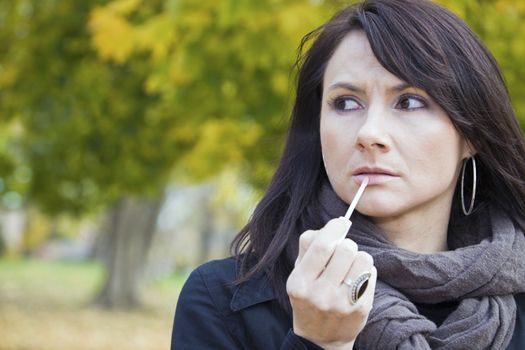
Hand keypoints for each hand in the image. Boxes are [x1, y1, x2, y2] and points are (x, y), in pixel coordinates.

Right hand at [286, 217, 376, 349]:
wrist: (320, 337)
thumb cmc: (309, 294)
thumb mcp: (298, 273)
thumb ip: (309, 246)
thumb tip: (335, 225)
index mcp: (299, 283)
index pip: (321, 246)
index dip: (334, 228)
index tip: (340, 223)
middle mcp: (320, 295)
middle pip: (345, 249)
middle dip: (346, 243)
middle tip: (343, 249)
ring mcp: (342, 303)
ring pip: (363, 258)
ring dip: (358, 255)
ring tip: (350, 264)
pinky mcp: (361, 308)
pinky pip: (370, 273)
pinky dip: (365, 270)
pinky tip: (356, 279)